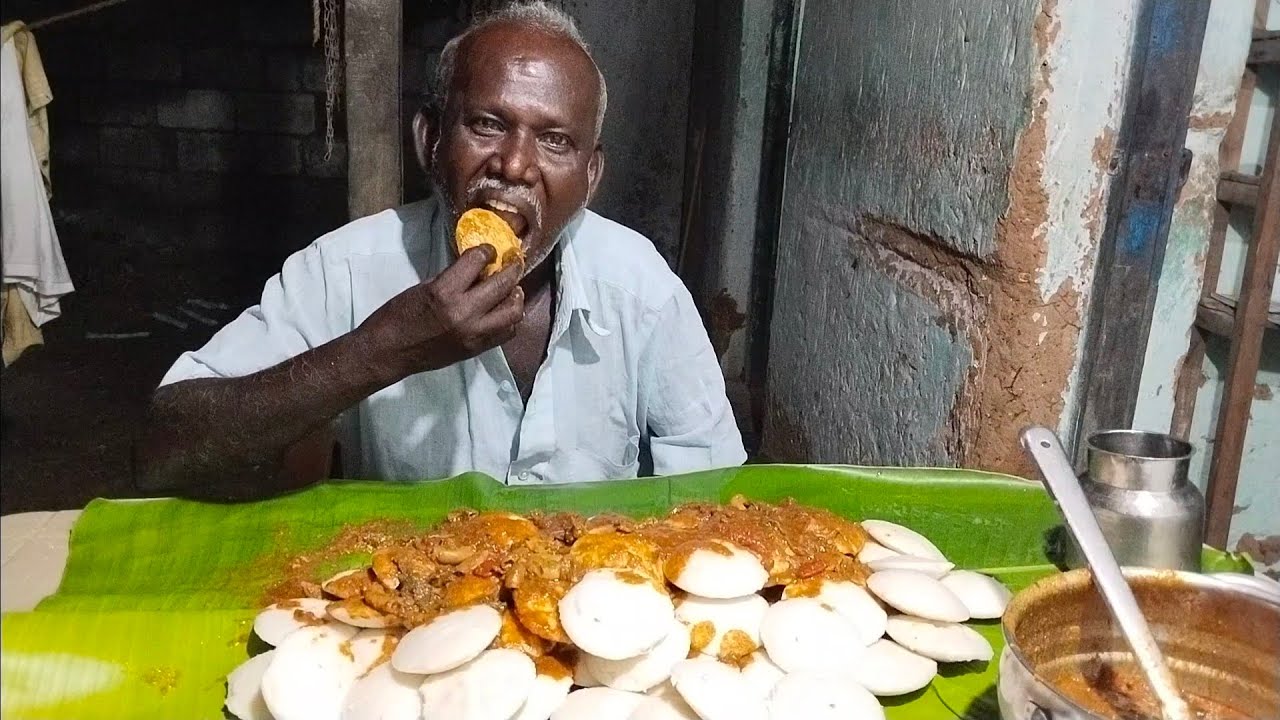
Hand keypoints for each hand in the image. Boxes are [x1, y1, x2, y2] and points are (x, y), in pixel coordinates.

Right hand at [358, 245, 523, 379]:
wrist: (389, 352)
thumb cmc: (398, 316)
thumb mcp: (424, 287)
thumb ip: (453, 278)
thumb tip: (477, 268)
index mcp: (444, 292)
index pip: (477, 260)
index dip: (486, 250)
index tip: (489, 250)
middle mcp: (464, 313)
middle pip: (502, 284)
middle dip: (511, 268)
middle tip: (513, 262)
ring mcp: (474, 334)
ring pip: (513, 311)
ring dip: (515, 296)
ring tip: (512, 288)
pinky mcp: (477, 349)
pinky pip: (507, 332)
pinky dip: (510, 319)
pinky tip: (503, 311)